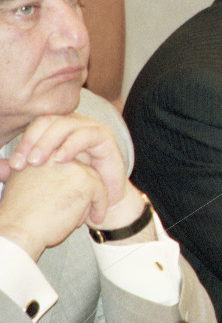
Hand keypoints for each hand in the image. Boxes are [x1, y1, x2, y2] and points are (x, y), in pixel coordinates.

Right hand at [0, 160, 107, 260]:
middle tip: (70, 210)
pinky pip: (101, 193)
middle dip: (78, 193)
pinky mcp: (85, 180)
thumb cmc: (19, 215)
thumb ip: (41, 177)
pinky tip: (95, 219)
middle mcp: (56, 155)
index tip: (62, 200)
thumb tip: (58, 182)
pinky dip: (99, 207)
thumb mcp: (25, 186)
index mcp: (40, 155)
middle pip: (79, 173)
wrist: (18, 230)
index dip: (66, 185)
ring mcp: (72, 166)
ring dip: (86, 202)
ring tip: (74, 218)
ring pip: (91, 182)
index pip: (64, 165)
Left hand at [6, 113, 127, 206]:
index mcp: (57, 130)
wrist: (102, 201)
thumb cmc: (73, 189)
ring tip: (38, 162)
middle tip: (24, 163)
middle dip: (33, 141)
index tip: (15, 165)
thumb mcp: (45, 179)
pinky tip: (61, 160)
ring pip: (66, 124)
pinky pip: (86, 134)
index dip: (24, 142)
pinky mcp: (105, 136)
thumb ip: (22, 172)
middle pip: (49, 121)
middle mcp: (73, 124)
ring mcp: (89, 128)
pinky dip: (71, 145)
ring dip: (49, 142)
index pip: (36, 126)